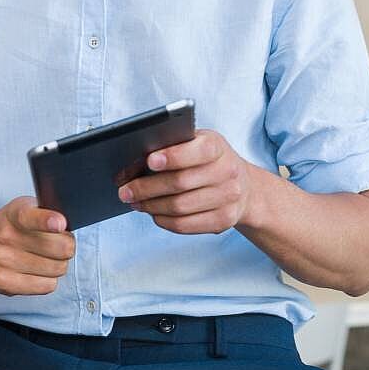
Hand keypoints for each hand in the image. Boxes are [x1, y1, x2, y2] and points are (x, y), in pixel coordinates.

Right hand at [0, 196, 74, 295]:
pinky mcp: (4, 283)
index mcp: (14, 214)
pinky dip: (49, 279)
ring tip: (46, 257)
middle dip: (67, 246)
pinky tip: (37, 271)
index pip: (30, 217)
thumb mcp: (23, 208)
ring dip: (59, 264)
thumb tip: (68, 229)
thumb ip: (45, 213)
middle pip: (59, 248)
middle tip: (60, 243)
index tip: (60, 223)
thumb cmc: (9, 226)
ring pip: (57, 269)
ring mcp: (3, 262)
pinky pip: (47, 286)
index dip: (47, 220)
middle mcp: (5, 237)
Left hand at [118, 129, 254, 234]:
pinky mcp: (224, 221)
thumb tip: (132, 166)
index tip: (150, 161)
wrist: (244, 186)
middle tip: (124, 191)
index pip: (197, 151)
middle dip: (147, 188)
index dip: (173, 156)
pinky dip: (163, 220)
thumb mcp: (194, 144)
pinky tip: (152, 214)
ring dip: (151, 206)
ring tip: (135, 202)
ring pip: (180, 207)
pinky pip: (186, 225)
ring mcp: (229, 198)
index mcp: (217, 147)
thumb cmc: (207, 161)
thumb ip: (170, 148)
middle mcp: (228, 172)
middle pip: (181, 183)